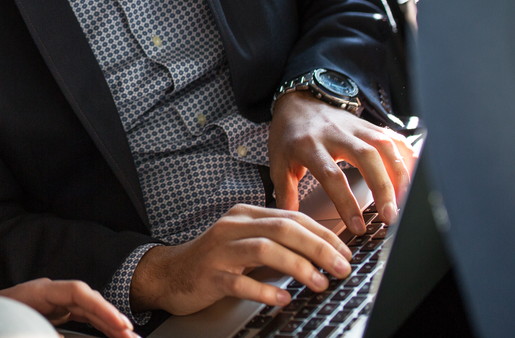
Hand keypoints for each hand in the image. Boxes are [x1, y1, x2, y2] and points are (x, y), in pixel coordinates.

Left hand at [0, 278, 138, 337]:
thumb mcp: (19, 325)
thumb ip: (45, 331)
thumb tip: (63, 337)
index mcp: (41, 291)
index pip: (79, 293)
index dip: (101, 308)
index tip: (118, 324)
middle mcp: (51, 293)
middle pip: (88, 301)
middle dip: (111, 318)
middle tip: (131, 336)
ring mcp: (54, 302)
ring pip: (89, 310)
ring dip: (108, 324)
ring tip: (128, 337)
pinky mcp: (56, 312)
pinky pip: (82, 317)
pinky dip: (98, 326)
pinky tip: (112, 333)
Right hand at [129, 204, 352, 315]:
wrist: (169, 273)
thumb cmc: (213, 259)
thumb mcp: (245, 241)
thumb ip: (275, 240)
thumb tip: (321, 252)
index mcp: (245, 215)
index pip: (292, 217)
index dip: (323, 234)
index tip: (346, 251)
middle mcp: (233, 227)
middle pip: (283, 229)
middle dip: (318, 247)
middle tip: (341, 267)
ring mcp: (220, 250)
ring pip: (264, 250)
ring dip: (298, 267)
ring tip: (319, 283)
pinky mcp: (211, 274)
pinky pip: (241, 282)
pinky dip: (265, 291)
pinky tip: (283, 299)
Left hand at [269, 92, 415, 232]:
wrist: (297, 101)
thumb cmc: (288, 135)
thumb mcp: (278, 162)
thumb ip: (285, 191)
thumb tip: (290, 219)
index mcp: (309, 146)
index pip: (332, 176)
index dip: (347, 203)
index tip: (358, 227)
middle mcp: (335, 134)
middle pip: (366, 158)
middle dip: (382, 188)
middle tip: (391, 216)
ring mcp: (354, 127)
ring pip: (383, 146)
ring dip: (399, 173)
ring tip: (406, 201)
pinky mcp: (367, 124)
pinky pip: (391, 137)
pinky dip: (405, 155)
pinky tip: (414, 174)